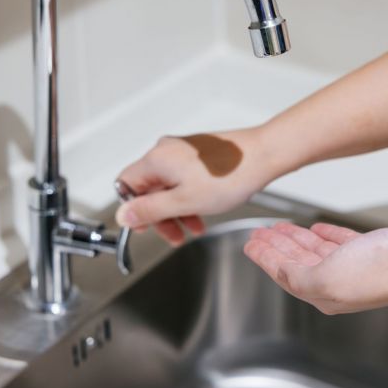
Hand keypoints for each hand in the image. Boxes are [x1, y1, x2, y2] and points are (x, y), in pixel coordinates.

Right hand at [116, 129, 277, 245]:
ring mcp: (185, 151)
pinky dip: (190, 198)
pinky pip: (185, 179)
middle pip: (149, 187)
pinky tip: (203, 212)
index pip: (126, 185)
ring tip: (193, 229)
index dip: (132, 210)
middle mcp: (167, 151)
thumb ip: (151, 210)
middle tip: (173, 236)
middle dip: (160, 215)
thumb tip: (124, 215)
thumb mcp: (185, 202)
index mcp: (157, 159)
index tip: (145, 227)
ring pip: (169, 186)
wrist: (264, 155)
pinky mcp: (200, 154)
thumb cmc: (230, 176)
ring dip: (177, 211)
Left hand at [243, 222, 387, 314]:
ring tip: (281, 227)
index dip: (264, 257)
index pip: (284, 274)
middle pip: (296, 262)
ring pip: (315, 251)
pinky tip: (317, 227)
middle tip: (260, 232)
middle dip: (276, 247)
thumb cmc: (379, 273)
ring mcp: (355, 266)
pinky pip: (340, 241)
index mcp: (322, 293)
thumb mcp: (325, 277)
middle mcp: (336, 282)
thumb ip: (296, 275)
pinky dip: (325, 234)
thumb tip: (278, 269)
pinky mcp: (372, 250)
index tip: (250, 242)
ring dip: (296, 239)